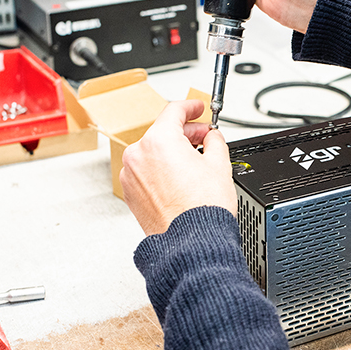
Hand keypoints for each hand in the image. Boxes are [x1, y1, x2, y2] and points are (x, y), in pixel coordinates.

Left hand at [120, 100, 237, 235]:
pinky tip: (181, 179)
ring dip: (173, 153)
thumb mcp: (219, 164)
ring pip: (154, 153)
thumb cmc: (202, 209)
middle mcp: (138, 155)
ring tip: (196, 163)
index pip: (174, 111)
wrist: (191, 243)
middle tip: (205, 137)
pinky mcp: (132, 194)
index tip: (198, 107)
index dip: (191, 107)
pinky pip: (148, 173)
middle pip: (163, 132)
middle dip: (186, 133)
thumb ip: (214, 141)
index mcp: (159, 141)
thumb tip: (212, 137)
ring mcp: (131, 175)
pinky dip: (162, 170)